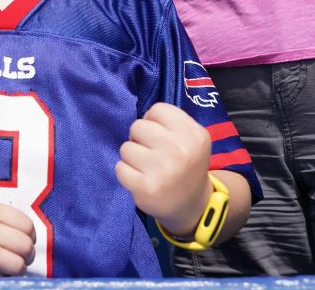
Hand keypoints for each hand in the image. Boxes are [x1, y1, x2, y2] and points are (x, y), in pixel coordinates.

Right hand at [0, 199, 34, 275]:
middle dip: (27, 255)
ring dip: (17, 269)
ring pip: (19, 262)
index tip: (22, 244)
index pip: (26, 224)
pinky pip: (4, 276)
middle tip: (17, 260)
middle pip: (26, 243)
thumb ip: (3, 221)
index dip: (29, 237)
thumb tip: (32, 238)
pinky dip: (3, 278)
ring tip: (6, 269)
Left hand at [115, 102, 212, 236]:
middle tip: (152, 154)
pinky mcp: (146, 188)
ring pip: (126, 147)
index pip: (157, 110)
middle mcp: (180, 150)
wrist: (192, 205)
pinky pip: (120, 168)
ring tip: (147, 168)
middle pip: (138, 126)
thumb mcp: (191, 139)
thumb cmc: (186, 165)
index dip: (154, 122)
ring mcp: (162, 170)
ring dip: (132, 157)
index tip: (160, 136)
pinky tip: (141, 180)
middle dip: (140, 139)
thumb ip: (169, 123)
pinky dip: (126, 173)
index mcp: (193, 134)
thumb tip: (141, 119)